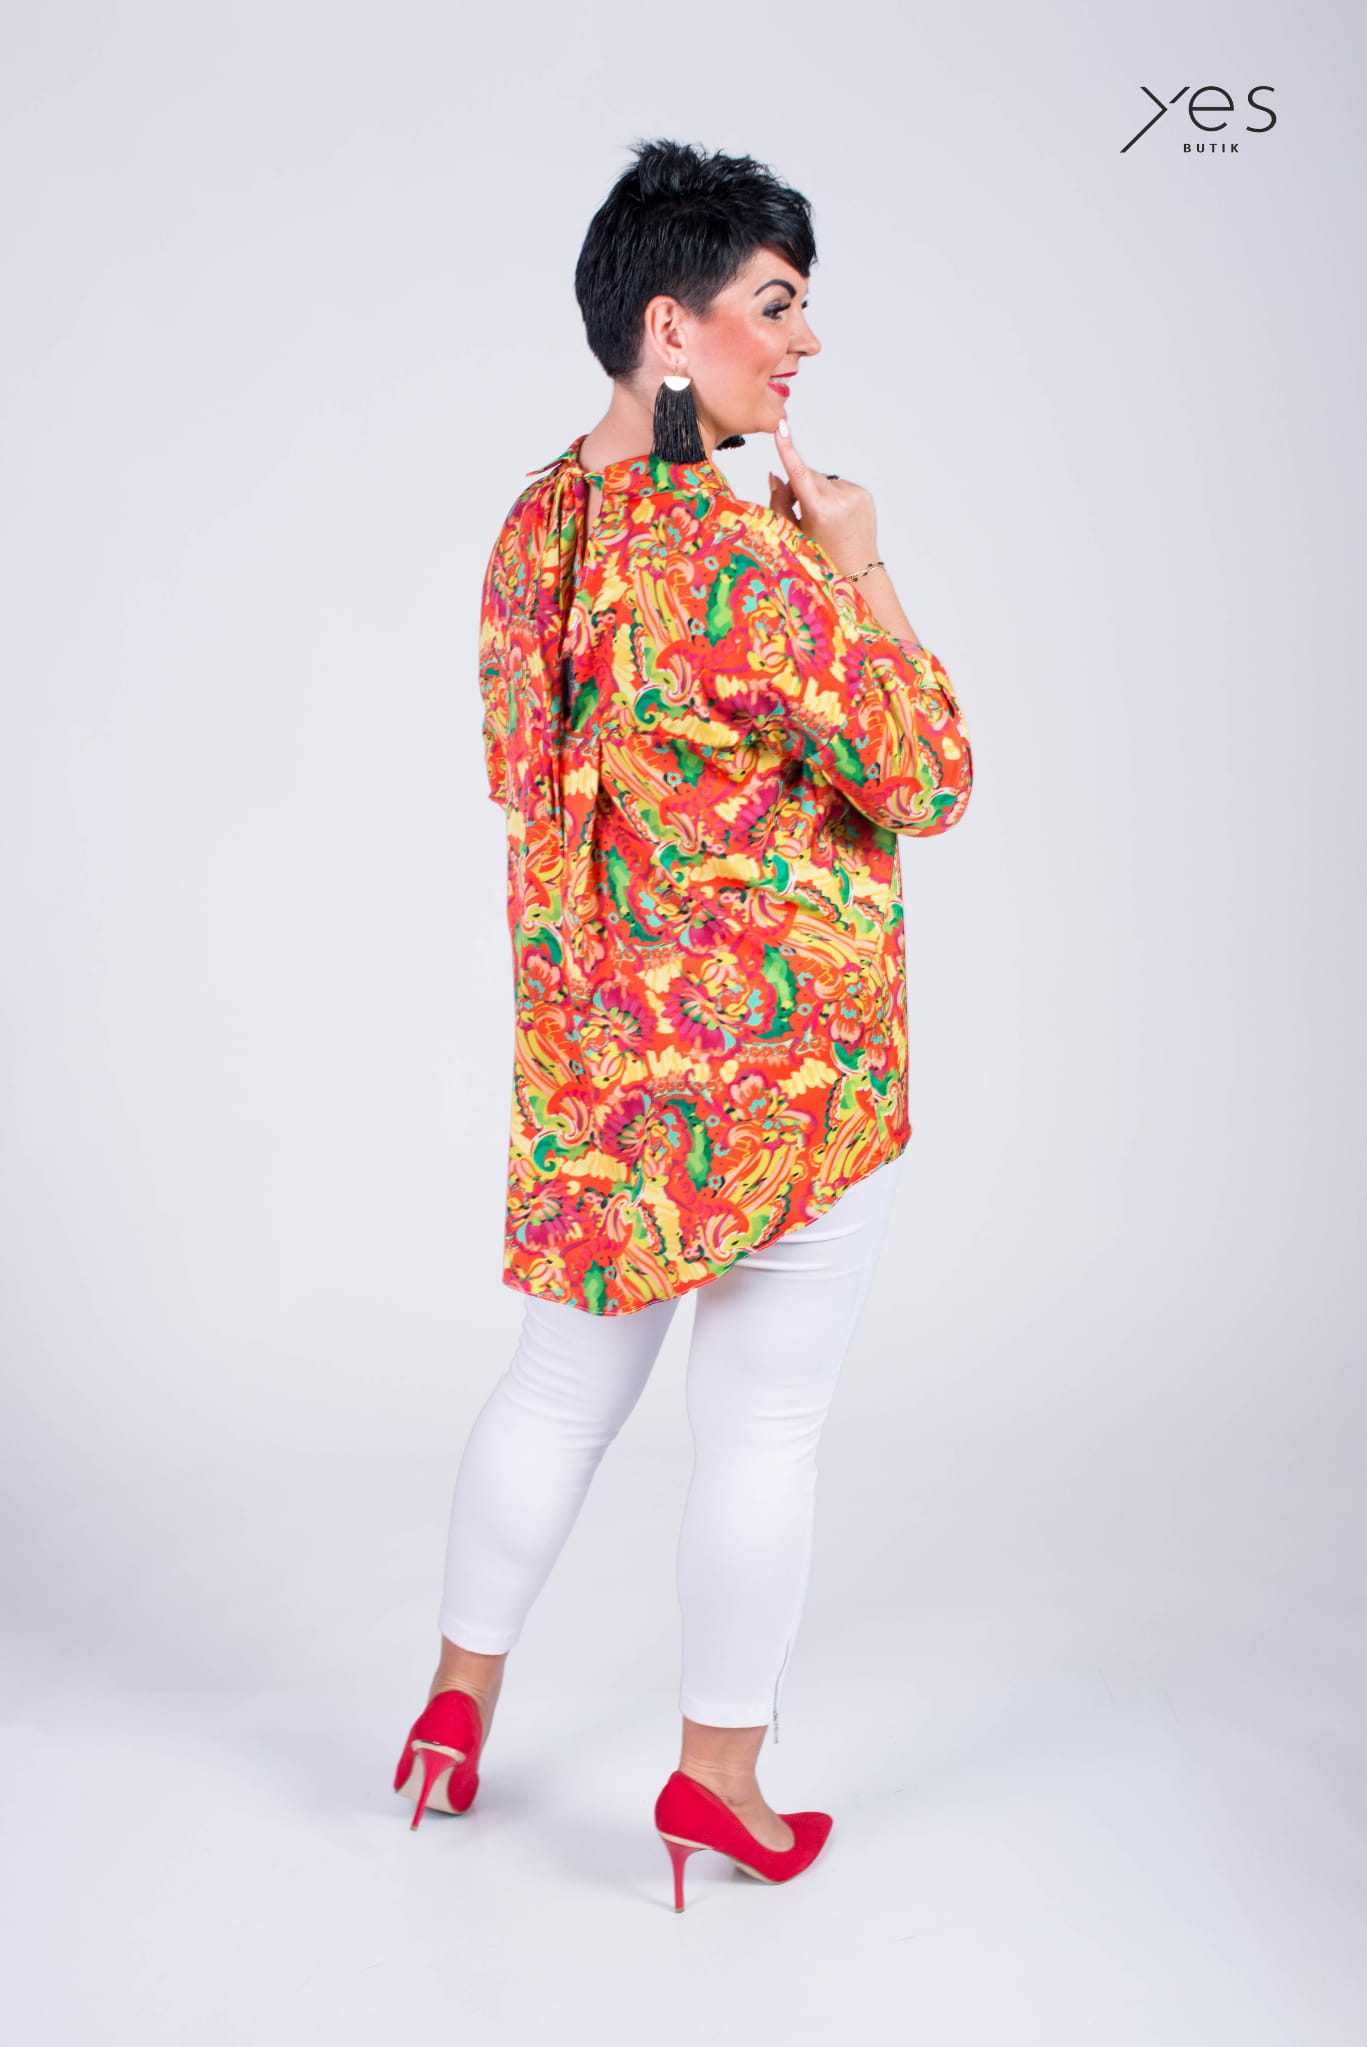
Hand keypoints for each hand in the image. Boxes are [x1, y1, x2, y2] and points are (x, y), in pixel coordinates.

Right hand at [767, 418, 879, 578]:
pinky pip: (838, 486)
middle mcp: (840, 499)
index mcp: (820, 511)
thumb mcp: (794, 535)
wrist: (858, 573)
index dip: (787, 449)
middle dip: (799, 486)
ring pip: (823, 480)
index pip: (798, 473)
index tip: (781, 427)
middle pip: (808, 475)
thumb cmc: (820, 559)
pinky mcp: (865, 494)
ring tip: (822, 520)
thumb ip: (780, 504)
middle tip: (800, 512)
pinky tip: (835, 517)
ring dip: (816, 492)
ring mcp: (855, 495)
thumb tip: (775, 475)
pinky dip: (832, 496)